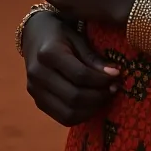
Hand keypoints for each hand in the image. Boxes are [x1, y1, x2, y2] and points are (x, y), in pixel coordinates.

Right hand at [23, 9, 120, 126]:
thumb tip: (114, 74)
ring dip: (91, 109)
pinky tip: (91, 104)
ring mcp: (35, 91)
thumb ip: (93, 58)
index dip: (101, 79)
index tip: (117, 76)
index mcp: (48, 54)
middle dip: (98, 96)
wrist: (34, 35)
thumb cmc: (60, 33)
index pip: (80, 75)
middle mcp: (38, 74)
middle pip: (74, 97)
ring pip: (68, 113)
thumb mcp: (77, 38)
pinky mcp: (37, 102)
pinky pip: (62, 117)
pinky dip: (81, 115)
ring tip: (104, 96)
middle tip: (113, 88)